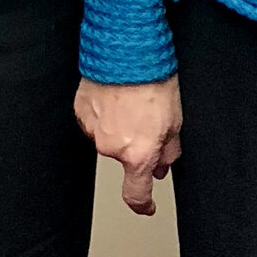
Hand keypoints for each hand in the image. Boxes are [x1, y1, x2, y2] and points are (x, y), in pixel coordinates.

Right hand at [75, 78, 181, 215]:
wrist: (127, 50)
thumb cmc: (154, 79)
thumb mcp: (175, 120)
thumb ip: (169, 150)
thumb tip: (163, 165)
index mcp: (138, 154)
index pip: (136, 193)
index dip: (143, 204)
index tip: (147, 206)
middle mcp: (111, 147)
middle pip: (124, 156)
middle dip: (136, 144)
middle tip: (147, 119)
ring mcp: (93, 130)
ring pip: (109, 137)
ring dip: (119, 126)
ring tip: (132, 101)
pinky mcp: (81, 112)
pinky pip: (95, 120)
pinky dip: (105, 113)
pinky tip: (116, 96)